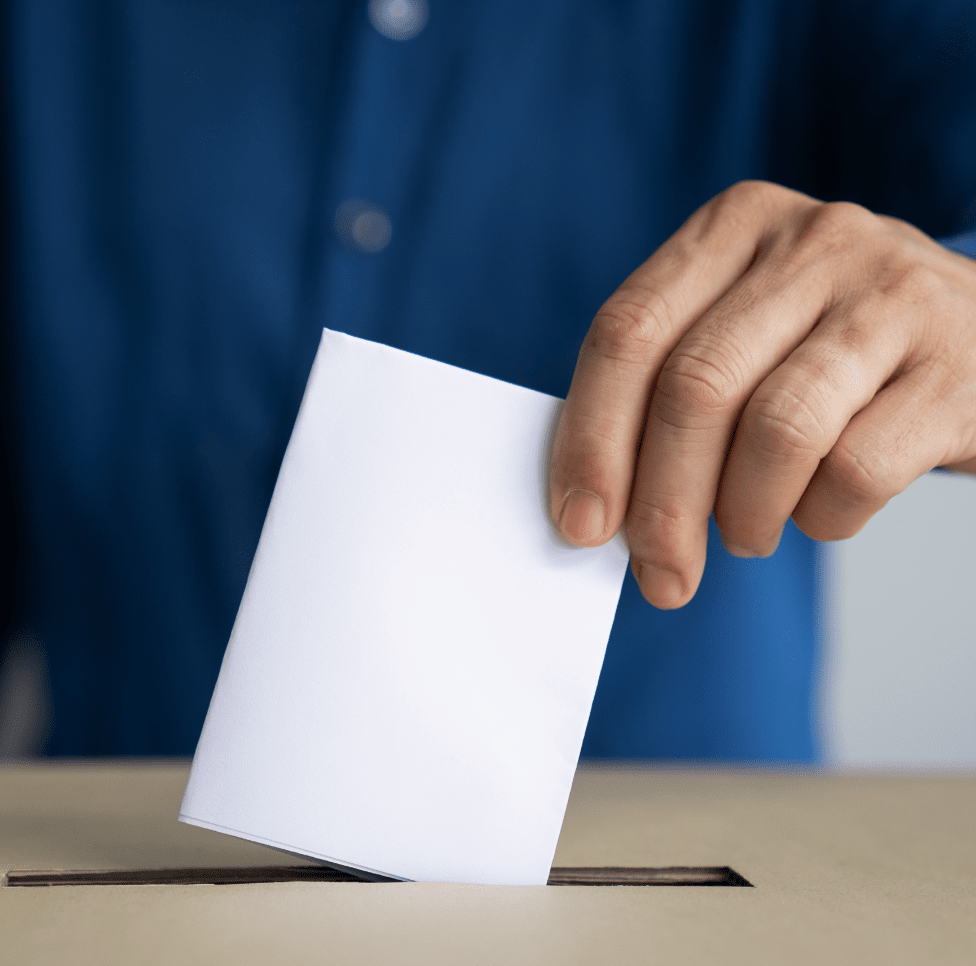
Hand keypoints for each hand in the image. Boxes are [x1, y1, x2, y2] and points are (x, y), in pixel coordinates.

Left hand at [550, 180, 975, 608]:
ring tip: (743, 536)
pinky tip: (819, 511)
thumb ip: (668, 388)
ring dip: (741, 514)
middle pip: (695, 386)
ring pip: (776, 430)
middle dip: (661, 503)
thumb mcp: (745, 334)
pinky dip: (821, 517)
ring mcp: (891, 295)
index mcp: (735, 225)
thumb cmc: (832, 354)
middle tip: (660, 573)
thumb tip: (593, 503)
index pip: (629, 330)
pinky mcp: (956, 365)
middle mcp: (813, 241)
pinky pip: (855, 469)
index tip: (578, 522)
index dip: (590, 436)